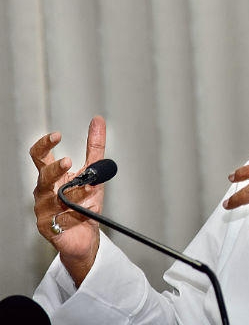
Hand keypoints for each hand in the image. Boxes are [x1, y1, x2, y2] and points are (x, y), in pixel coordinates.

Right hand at [30, 116, 105, 285]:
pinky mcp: (49, 227)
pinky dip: (78, 212)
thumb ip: (95, 148)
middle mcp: (44, 191)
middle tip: (67, 161)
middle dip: (54, 168)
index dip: (44, 144)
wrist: (85, 236)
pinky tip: (88, 210)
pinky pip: (62, 217)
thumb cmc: (85, 204)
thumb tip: (98, 121)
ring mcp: (44, 209)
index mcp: (52, 176)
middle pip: (42, 176)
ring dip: (74, 192)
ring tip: (89, 188)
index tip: (56, 135)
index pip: (40, 156)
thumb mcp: (94, 173)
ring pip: (54, 197)